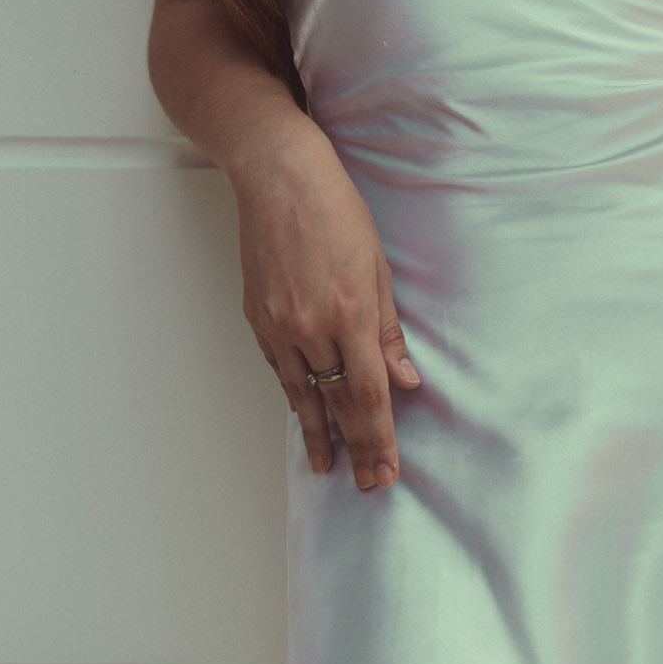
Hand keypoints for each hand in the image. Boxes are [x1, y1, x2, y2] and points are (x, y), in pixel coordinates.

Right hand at [233, 125, 422, 491]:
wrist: (279, 178)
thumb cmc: (335, 211)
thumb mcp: (377, 268)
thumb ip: (389, 331)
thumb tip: (406, 381)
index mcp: (350, 314)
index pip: (370, 396)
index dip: (379, 439)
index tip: (387, 471)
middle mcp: (311, 328)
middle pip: (337, 404)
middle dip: (355, 448)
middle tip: (368, 484)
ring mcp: (279, 326)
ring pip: (302, 396)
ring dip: (318, 435)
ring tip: (328, 467)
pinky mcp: (256, 319)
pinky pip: (280, 370)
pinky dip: (295, 397)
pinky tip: (304, 415)